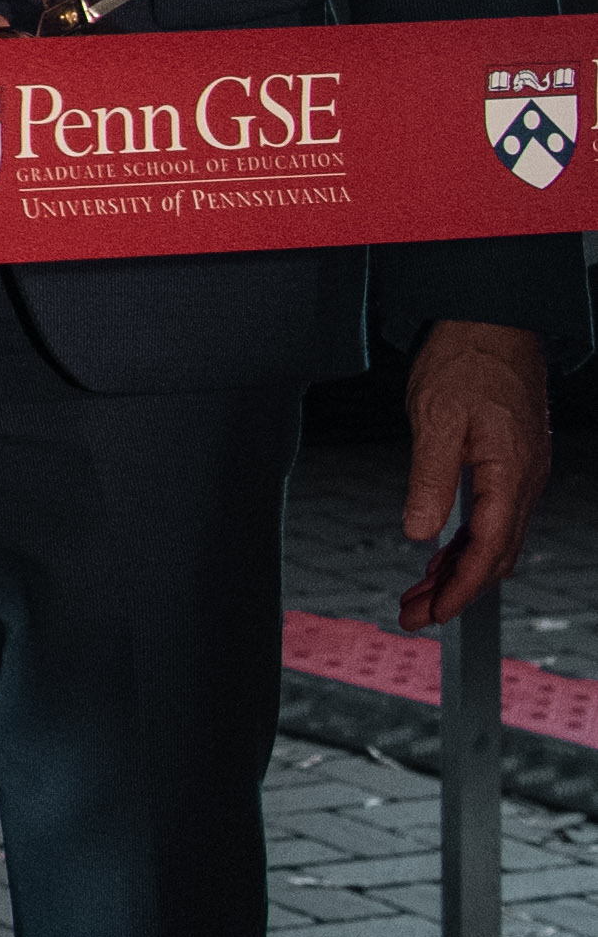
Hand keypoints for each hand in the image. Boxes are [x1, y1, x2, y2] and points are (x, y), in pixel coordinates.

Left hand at [399, 320, 556, 630]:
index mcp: (510, 476)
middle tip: (412, 614)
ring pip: (494, 540)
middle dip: (455, 591)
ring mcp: (521, 475)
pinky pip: (492, 518)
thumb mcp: (436, 419)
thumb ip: (431, 480)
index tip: (432, 615)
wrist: (494, 321)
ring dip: (458, 570)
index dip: (460, 590)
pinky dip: (465, 543)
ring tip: (417, 593)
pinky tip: (439, 553)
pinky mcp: (511, 464)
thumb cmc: (466, 361)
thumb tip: (421, 533)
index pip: (488, 552)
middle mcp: (524, 482)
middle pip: (494, 556)